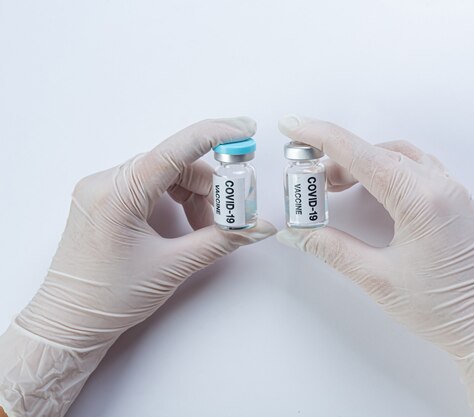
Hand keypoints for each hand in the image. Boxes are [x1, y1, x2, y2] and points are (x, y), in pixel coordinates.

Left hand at [0, 117, 275, 415]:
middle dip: (210, 187)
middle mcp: (105, 182)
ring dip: (194, 195)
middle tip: (232, 214)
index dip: (214, 136)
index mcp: (118, 195)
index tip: (244, 131)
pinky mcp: (104, 199)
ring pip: (165, 173)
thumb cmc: (109, 299)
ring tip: (205, 229)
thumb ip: (221, 241)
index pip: (174, 151)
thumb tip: (257, 227)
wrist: (69, 322)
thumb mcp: (173, 267)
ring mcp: (101, 188)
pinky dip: (176, 199)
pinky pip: (150, 184)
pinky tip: (186, 224)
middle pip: (175, 164)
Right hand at [276, 115, 473, 416]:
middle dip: (337, 158)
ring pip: (398, 156)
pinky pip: (415, 167)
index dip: (321, 137)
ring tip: (335, 187)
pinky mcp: (455, 200)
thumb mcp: (376, 278)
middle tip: (309, 179)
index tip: (292, 126)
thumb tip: (296, 232)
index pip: (361, 155)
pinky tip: (370, 189)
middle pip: (377, 152)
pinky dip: (386, 169)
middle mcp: (439, 185)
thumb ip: (331, 248)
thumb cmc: (439, 307)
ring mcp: (451, 190)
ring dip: (363, 162)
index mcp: (420, 199)